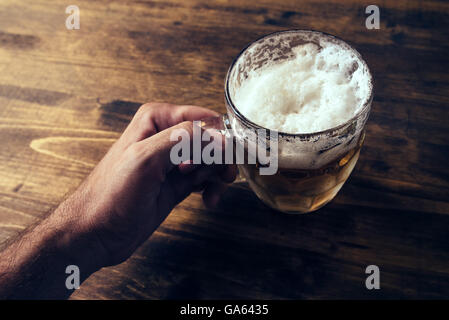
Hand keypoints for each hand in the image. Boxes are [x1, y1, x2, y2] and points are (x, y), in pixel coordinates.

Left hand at [66, 102, 236, 266]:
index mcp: (156, 120)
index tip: (222, 159)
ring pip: (211, 160)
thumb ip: (182, 139)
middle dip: (219, 159)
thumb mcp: (146, 158)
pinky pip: (205, 179)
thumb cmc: (110, 195)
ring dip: (217, 176)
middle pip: (211, 140)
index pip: (202, 119)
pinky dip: (212, 188)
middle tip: (220, 177)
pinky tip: (208, 200)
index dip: (217, 138)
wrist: (97, 232)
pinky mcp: (176, 184)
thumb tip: (218, 135)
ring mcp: (172, 162)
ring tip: (212, 192)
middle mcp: (166, 137)